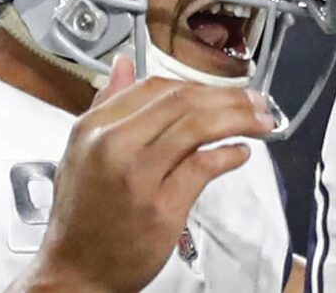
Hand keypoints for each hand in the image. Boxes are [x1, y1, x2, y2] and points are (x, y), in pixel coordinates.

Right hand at [9, 55, 275, 291]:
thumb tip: (125, 65)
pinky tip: (241, 153)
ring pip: (197, 127)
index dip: (196, 85)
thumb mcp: (81, 150)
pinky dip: (229, 154)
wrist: (75, 271)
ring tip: (260, 121)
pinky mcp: (161, 206)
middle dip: (227, 97)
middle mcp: (114, 145)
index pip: (155, 88)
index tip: (221, 92)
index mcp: (95, 127)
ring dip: (237, 118)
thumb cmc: (82, 216)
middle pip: (181, 101)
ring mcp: (138, 175)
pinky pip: (203, 167)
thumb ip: (107, 105)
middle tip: (255, 101)